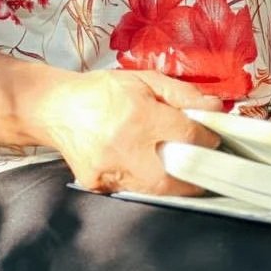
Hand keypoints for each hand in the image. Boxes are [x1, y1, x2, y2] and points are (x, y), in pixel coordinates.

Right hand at [35, 69, 222, 194]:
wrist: (55, 108)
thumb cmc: (103, 91)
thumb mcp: (146, 80)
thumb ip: (183, 95)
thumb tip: (213, 108)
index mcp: (139, 117)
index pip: (186, 135)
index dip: (207, 139)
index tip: (214, 140)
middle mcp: (123, 148)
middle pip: (170, 179)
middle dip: (193, 181)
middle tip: (207, 174)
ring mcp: (107, 171)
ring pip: (151, 190)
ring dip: (171, 184)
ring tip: (184, 173)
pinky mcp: (95, 184)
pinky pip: (129, 189)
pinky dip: (145, 182)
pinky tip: (149, 169)